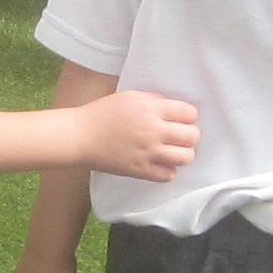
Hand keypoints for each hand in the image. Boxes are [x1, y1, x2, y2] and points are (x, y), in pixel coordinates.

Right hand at [75, 89, 196, 181]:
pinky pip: (168, 175)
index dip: (188, 116)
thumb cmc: (102, 113)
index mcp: (151, 109)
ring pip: (185, 157)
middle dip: (190, 135)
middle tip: (180, 136)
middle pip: (191, 136)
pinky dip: (168, 170)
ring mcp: (148, 152)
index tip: (182, 119)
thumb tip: (172, 108)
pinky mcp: (140, 170)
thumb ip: (154, 101)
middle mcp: (153, 131)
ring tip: (174, 151)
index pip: (189, 113)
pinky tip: (161, 164)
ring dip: (183, 154)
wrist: (80, 136)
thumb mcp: (130, 97)